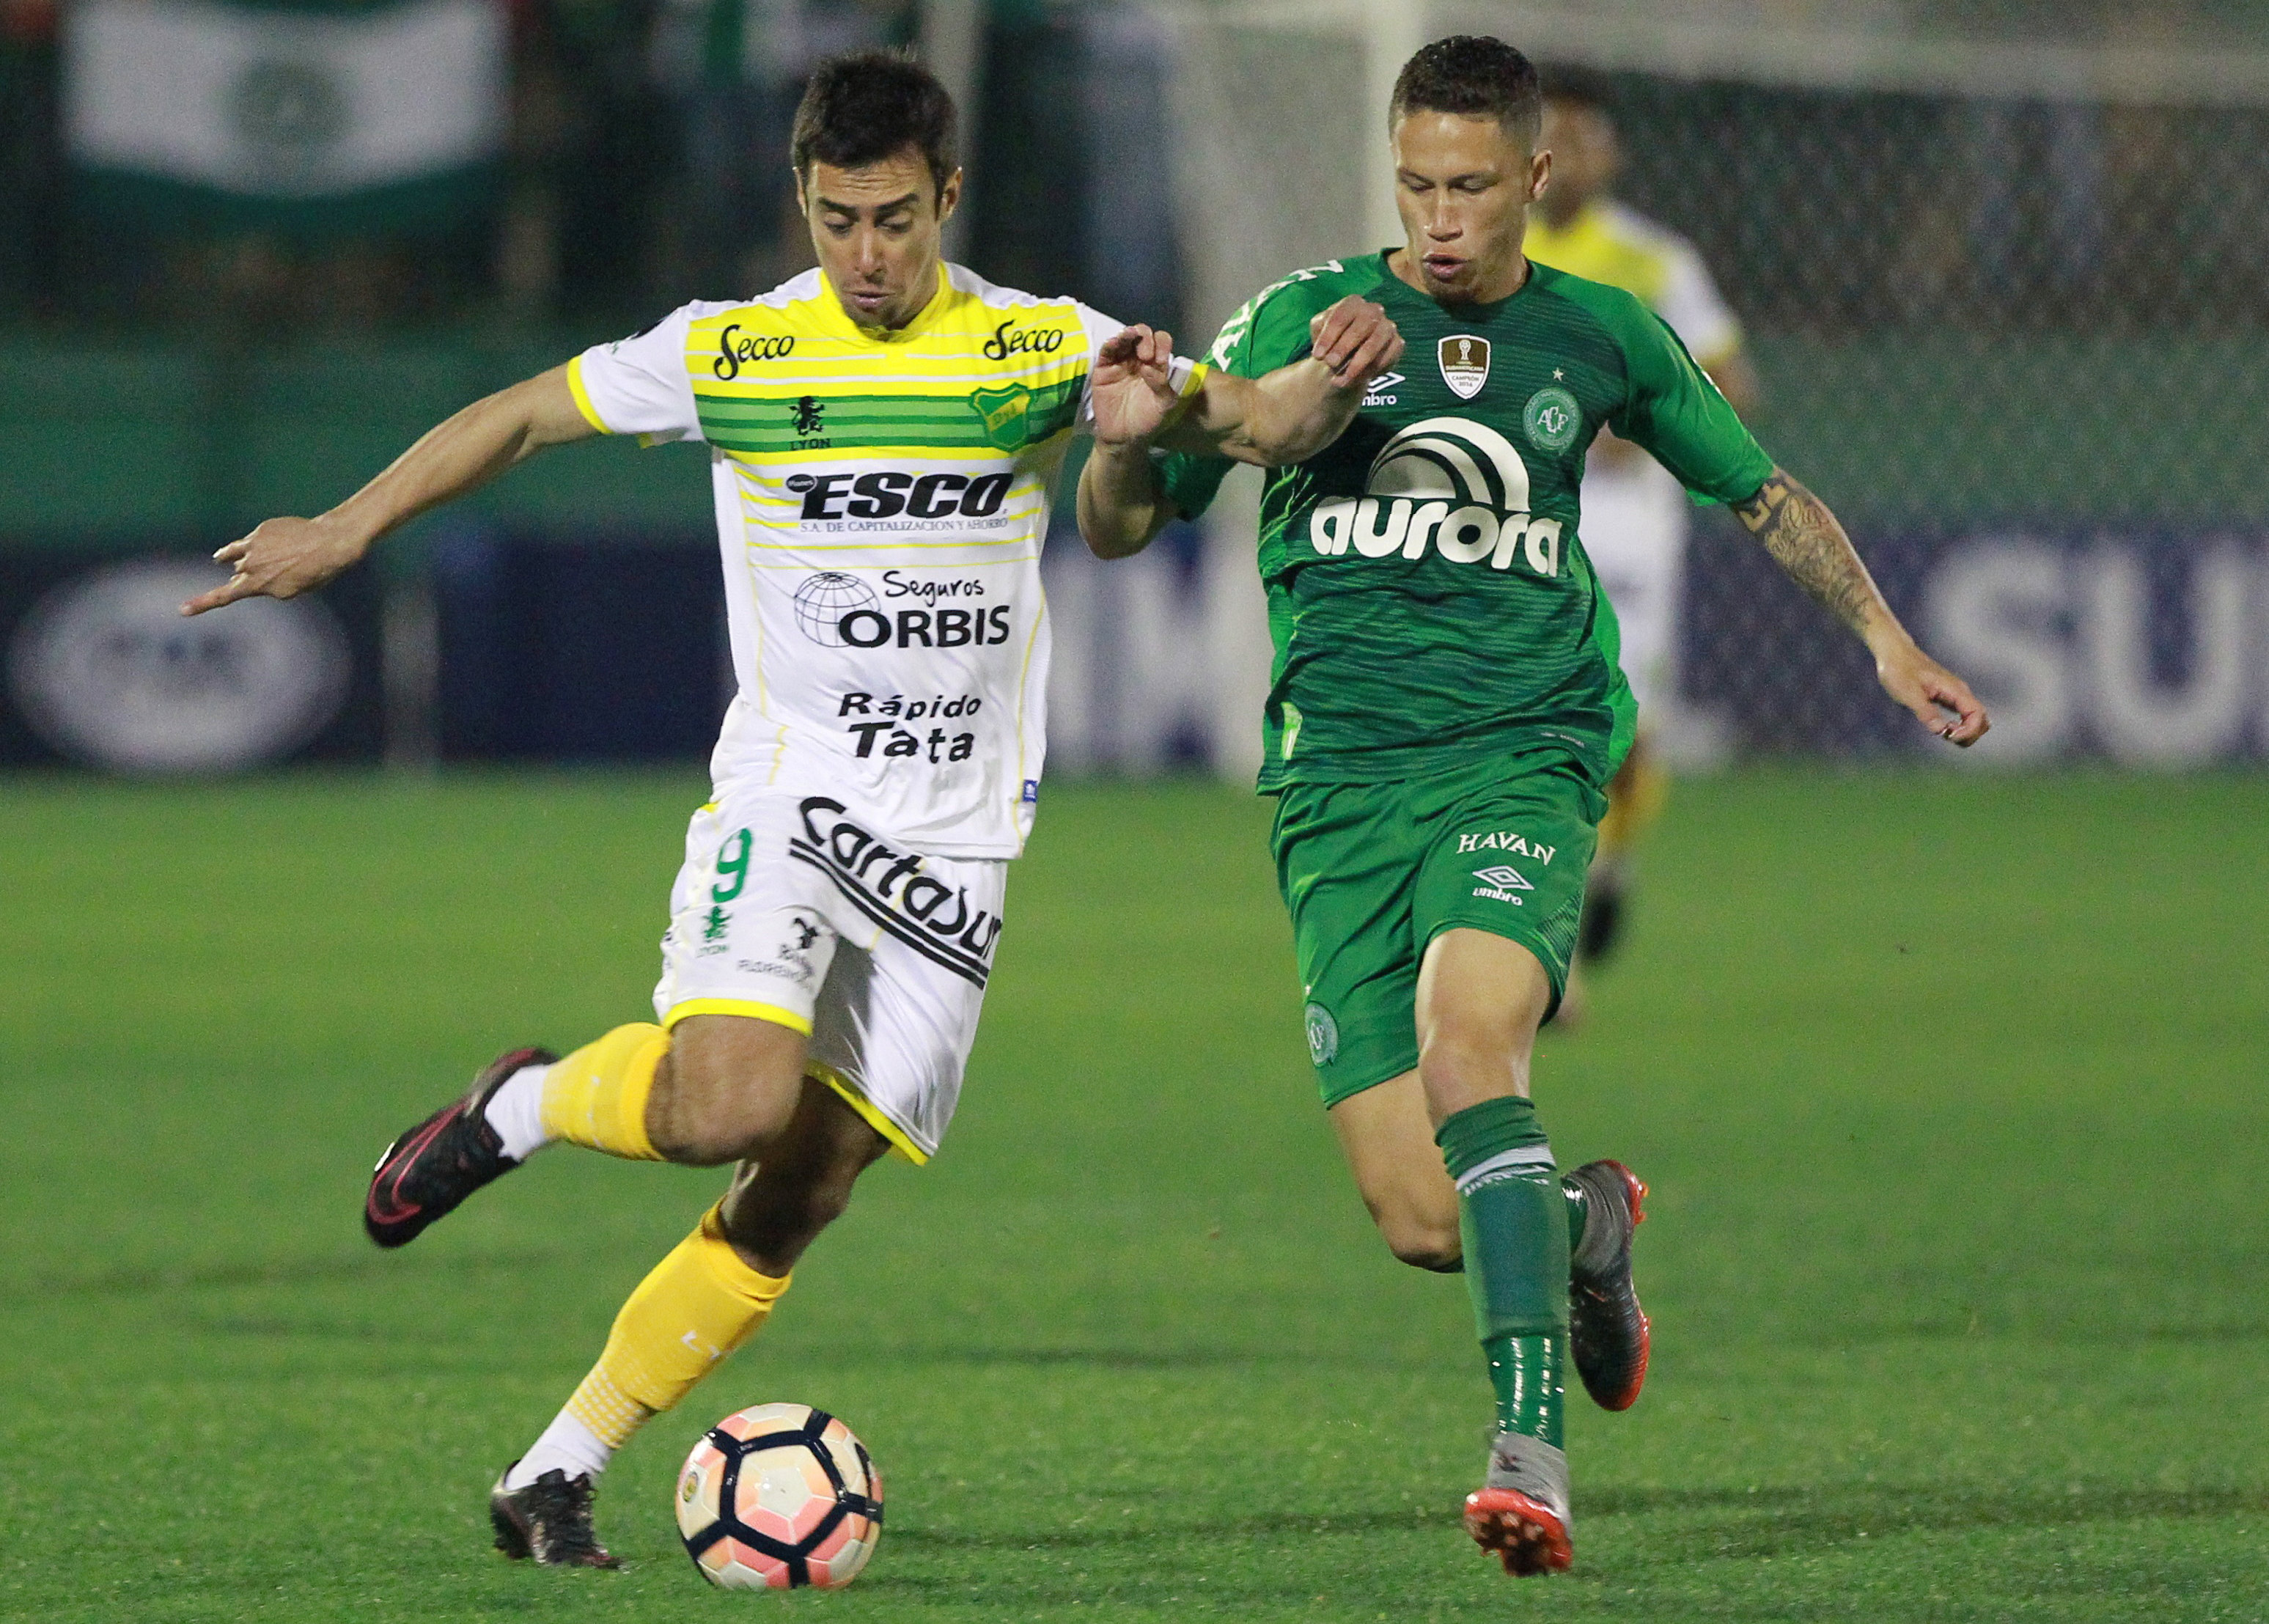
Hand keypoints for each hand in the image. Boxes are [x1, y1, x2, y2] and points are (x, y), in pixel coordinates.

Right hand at [180, 514, 369, 615]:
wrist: (330, 542)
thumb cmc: (319, 572)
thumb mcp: (295, 590)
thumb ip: (269, 588)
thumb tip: (249, 580)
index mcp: (261, 586)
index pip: (225, 596)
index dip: (201, 604)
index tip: (182, 610)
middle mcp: (252, 566)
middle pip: (238, 578)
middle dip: (247, 581)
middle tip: (272, 578)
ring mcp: (253, 547)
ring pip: (236, 561)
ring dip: (243, 565)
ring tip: (239, 564)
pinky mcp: (259, 532)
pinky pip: (239, 546)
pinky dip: (231, 552)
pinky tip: (222, 557)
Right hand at [1089, 324, 1186, 448]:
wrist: (1124, 437)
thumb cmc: (1146, 419)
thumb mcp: (1163, 404)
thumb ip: (1163, 384)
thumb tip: (1150, 366)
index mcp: (1156, 364)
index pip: (1161, 342)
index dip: (1162, 344)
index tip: (1161, 360)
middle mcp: (1138, 359)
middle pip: (1142, 335)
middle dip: (1146, 339)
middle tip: (1146, 356)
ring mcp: (1120, 362)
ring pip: (1124, 338)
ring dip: (1128, 334)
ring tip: (1130, 337)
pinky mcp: (1104, 368)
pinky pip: (1106, 351)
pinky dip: (1110, 344)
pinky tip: (1114, 343)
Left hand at [1307, 296, 1402, 390]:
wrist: (1349, 353)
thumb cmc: (1333, 337)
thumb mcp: (1320, 330)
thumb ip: (1319, 331)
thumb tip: (1323, 349)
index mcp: (1353, 303)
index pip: (1341, 316)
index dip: (1328, 337)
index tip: (1317, 356)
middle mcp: (1374, 310)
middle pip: (1361, 327)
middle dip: (1344, 347)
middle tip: (1330, 364)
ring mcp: (1388, 326)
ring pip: (1375, 343)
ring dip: (1358, 363)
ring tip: (1342, 379)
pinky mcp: (1397, 344)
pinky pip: (1386, 358)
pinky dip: (1370, 371)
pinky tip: (1355, 379)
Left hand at [1874, 636, 1989, 746]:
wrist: (1894, 653)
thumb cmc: (1899, 670)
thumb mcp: (1908, 692)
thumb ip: (1926, 711)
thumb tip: (1941, 730)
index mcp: (1955, 689)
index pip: (1978, 714)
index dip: (1969, 730)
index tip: (1949, 736)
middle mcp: (1960, 692)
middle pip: (1982, 719)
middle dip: (1970, 734)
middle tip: (1948, 737)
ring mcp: (1955, 695)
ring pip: (1974, 718)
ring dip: (1966, 731)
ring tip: (1945, 733)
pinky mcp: (1947, 697)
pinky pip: (1963, 716)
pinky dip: (1959, 726)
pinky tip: (1943, 728)